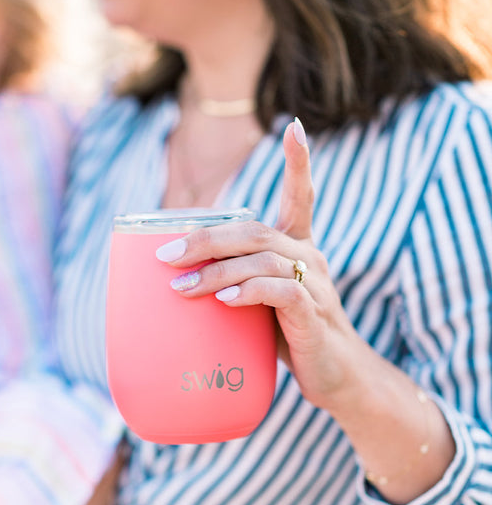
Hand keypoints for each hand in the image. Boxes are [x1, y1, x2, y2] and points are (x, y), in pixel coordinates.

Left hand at [156, 119, 363, 409]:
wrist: (338, 377)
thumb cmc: (291, 334)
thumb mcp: (264, 300)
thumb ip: (237, 280)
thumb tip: (179, 278)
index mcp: (299, 247)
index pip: (302, 196)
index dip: (299, 162)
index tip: (294, 126)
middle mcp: (310, 257)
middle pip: (255, 230)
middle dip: (206, 238)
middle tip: (165, 255)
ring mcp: (316, 285)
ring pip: (261, 259)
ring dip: (215, 271)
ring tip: (179, 287)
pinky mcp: (314, 315)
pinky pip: (280, 292)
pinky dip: (247, 292)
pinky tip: (224, 301)